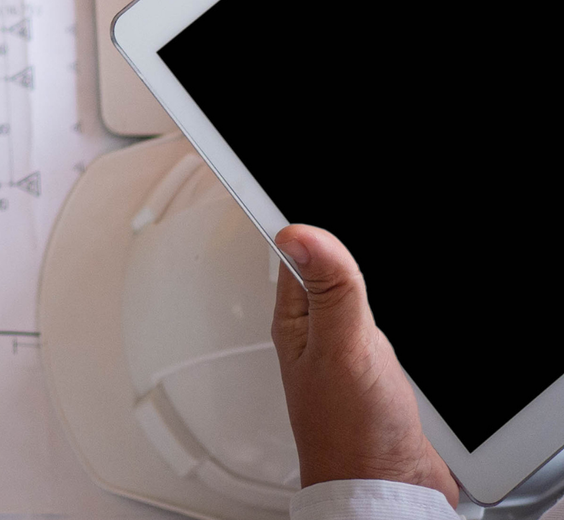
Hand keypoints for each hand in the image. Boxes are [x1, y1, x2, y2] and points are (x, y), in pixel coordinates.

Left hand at [271, 225, 456, 500]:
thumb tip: (297, 231)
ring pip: (350, 301)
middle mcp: (317, 336)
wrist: (389, 491)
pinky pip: (377, 331)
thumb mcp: (342, 346)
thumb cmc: (351, 434)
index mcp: (296, 322)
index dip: (294, 223)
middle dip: (326, 246)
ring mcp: (347, 355)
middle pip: (321, 273)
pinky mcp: (377, 375)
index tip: (281, 185)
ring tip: (339, 248)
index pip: (289, 256)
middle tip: (315, 208)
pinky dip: (386, 318)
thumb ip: (329, 288)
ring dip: (354, 283)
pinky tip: (391, 315)